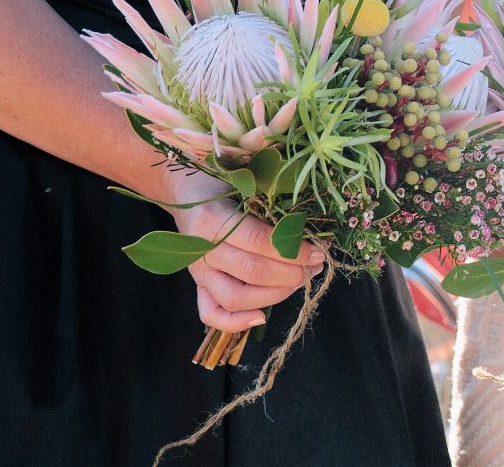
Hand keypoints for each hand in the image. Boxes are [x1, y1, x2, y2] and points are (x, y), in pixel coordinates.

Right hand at [169, 176, 325, 333]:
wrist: (186, 191)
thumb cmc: (222, 182)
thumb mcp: (245, 182)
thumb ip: (269, 204)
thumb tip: (310, 227)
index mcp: (213, 218)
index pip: (259, 242)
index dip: (292, 250)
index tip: (317, 250)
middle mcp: (202, 248)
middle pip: (252, 272)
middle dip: (291, 273)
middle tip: (314, 266)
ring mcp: (198, 271)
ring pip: (236, 297)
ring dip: (275, 295)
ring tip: (298, 281)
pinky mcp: (198, 284)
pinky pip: (211, 313)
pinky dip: (236, 322)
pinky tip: (262, 317)